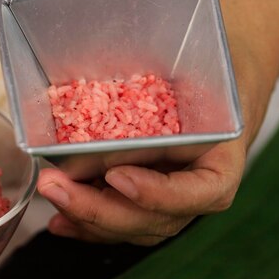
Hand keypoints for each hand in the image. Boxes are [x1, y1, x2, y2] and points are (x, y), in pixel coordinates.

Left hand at [37, 0, 278, 245]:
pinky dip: (88, 222)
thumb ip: (165, 74)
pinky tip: (58, 218)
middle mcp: (199, 183)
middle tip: (55, 185)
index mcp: (225, 154)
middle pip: (155, 218)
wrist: (228, 60)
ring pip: (133, 224)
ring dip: (87, 218)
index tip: (118, 176)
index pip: (202, 191)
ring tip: (50, 193)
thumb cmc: (218, 53)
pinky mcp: (147, 189)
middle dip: (100, 208)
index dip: (159, 193)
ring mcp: (172, 193)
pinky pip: (121, 216)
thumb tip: (105, 83)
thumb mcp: (204, 56)